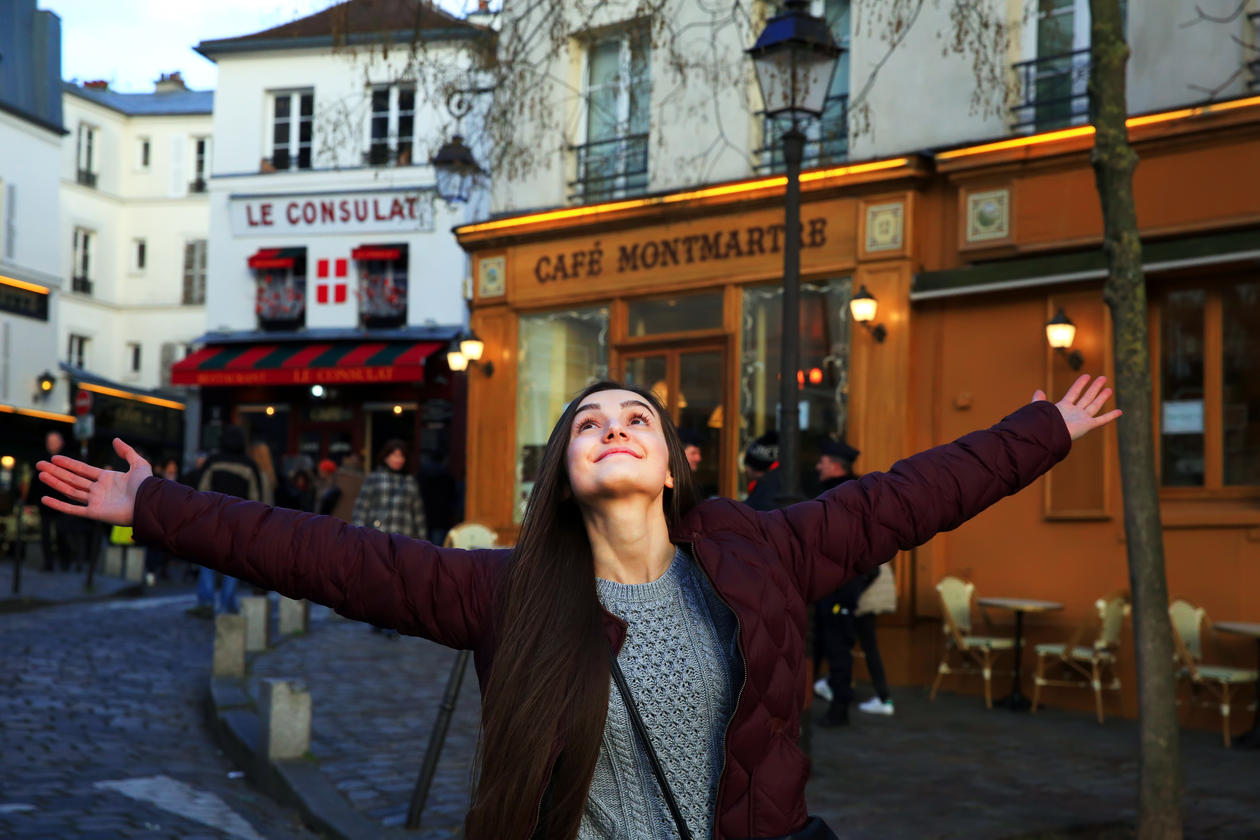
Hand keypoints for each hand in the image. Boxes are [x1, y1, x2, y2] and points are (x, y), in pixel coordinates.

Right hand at [36, 438, 151, 525]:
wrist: (150, 503)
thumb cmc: (147, 486)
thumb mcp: (139, 464)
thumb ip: (128, 451)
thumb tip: (116, 440)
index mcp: (107, 479)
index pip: (83, 470)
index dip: (68, 464)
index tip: (54, 458)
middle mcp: (99, 490)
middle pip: (73, 479)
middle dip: (56, 472)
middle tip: (39, 464)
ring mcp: (95, 501)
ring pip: (70, 491)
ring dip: (55, 483)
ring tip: (40, 475)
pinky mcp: (94, 513)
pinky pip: (73, 509)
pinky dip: (58, 505)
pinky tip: (45, 499)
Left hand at [1033, 374, 1122, 441]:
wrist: (1048, 435)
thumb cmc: (1042, 422)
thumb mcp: (1040, 408)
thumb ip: (1039, 400)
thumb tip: (1038, 391)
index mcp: (1063, 408)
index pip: (1073, 392)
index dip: (1080, 384)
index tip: (1087, 376)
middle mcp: (1074, 413)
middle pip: (1087, 397)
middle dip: (1095, 388)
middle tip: (1103, 378)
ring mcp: (1082, 419)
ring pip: (1095, 405)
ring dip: (1102, 397)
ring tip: (1109, 388)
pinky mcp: (1088, 425)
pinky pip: (1102, 420)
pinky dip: (1111, 416)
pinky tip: (1120, 411)